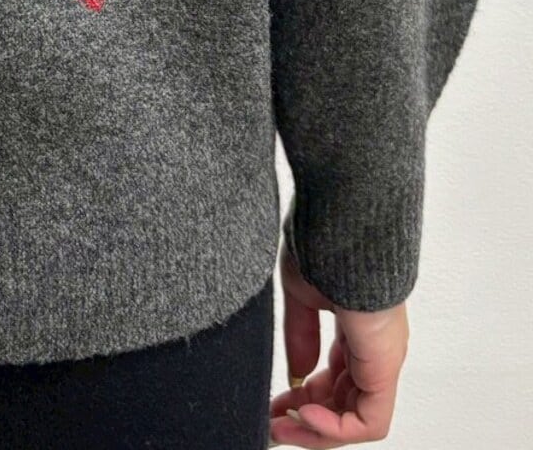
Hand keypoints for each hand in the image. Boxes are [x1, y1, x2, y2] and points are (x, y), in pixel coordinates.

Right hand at [269, 243, 408, 444]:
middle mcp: (373, 349)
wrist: (341, 228)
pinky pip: (369, 420)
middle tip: (274, 422)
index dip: (303, 395)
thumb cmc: (323, 245)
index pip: (335, 378)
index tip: (274, 402)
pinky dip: (336, 428)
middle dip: (306, 419)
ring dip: (317, 430)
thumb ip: (300, 335)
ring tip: (281, 425)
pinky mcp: (383, 367)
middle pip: (344, 403)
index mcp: (356, 329)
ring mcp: (381, 360)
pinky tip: (303, 414)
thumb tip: (299, 373)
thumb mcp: (301, 294)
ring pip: (356, 418)